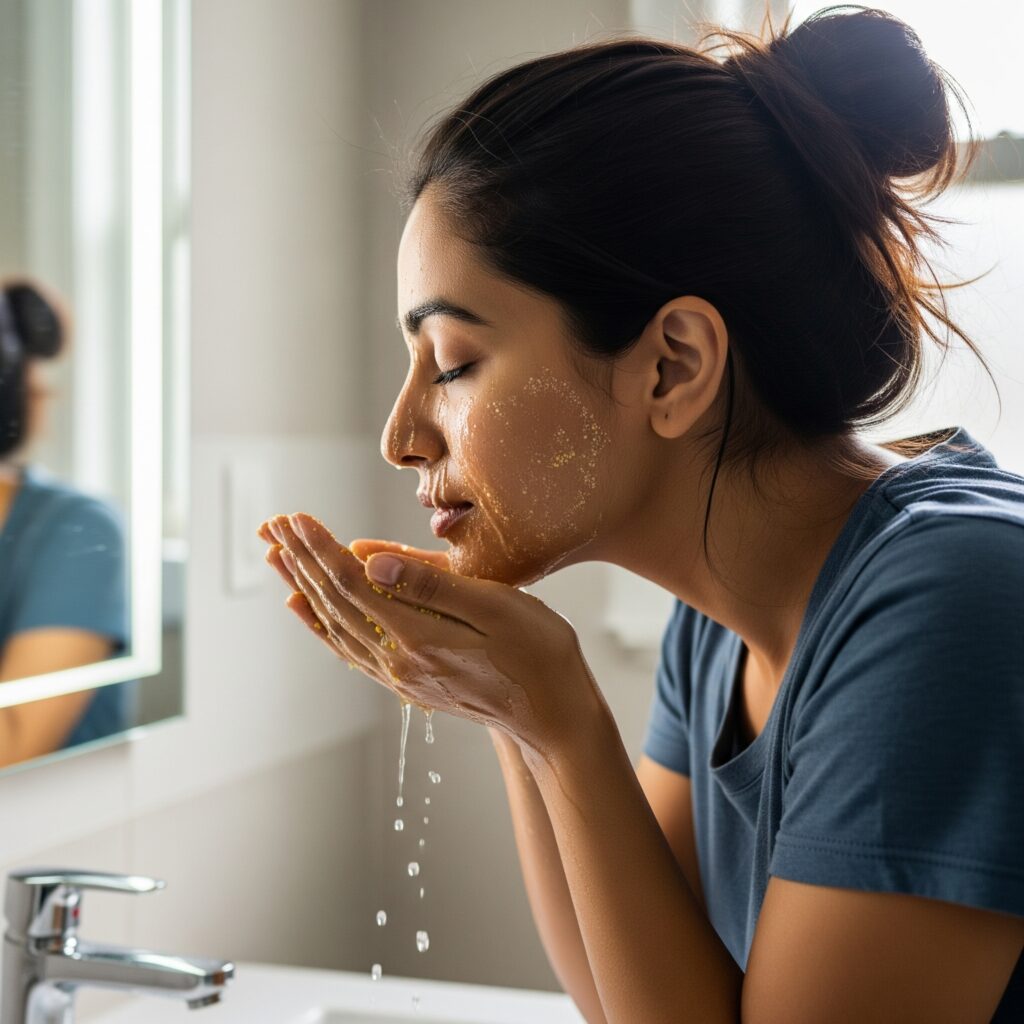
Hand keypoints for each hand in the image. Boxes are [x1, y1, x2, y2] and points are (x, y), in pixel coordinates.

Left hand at [258, 512, 607, 757]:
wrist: (552, 716)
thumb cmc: (538, 654)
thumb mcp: (497, 608)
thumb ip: (433, 586)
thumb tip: (373, 563)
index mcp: (419, 637)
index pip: (354, 584)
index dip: (322, 548)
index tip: (296, 517)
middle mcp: (399, 662)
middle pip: (335, 604)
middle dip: (302, 561)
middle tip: (273, 526)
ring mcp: (400, 676)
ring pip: (335, 626)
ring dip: (304, 588)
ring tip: (277, 559)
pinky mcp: (408, 681)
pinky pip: (349, 649)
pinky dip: (321, 625)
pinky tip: (308, 610)